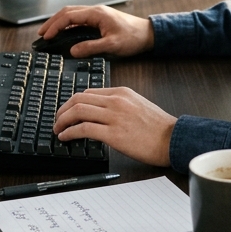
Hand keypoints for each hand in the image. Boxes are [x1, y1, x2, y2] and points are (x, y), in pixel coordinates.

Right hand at [36, 5, 154, 58]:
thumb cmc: (133, 38)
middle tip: (41, 34)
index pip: (69, 16)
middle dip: (52, 22)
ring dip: (59, 22)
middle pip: (67, 12)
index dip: (55, 26)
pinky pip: (79, 19)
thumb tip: (72, 51)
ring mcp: (97, 14)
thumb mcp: (112, 46)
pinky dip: (68, 25)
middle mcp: (95, 11)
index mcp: (96, 14)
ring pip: (72, 14)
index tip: (46, 36)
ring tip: (48, 32)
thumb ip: (91, 48)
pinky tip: (64, 33)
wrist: (148, 34)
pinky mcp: (99, 20)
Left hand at [54, 87, 175, 166]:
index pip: (89, 92)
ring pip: (78, 111)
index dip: (73, 102)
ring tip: (58, 129)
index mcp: (122, 92)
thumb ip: (120, 105)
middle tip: (57, 120)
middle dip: (63, 110)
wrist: (173, 139)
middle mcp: (116, 101)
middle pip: (79, 98)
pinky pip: (84, 129)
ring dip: (63, 120)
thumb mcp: (138, 106)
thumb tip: (100, 114)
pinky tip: (66, 137)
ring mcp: (115, 116)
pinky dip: (70, 132)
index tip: (66, 111)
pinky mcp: (114, 134)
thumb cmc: (159, 128)